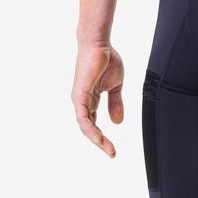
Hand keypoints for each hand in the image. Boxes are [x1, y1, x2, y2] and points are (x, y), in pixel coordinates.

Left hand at [71, 43, 124, 157]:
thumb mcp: (115, 86)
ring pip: (85, 126)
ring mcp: (79, 99)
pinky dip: (90, 128)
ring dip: (96, 139)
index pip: (94, 124)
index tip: (113, 149)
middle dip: (100, 142)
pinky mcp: (79, 95)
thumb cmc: (105, 60)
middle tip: (112, 153)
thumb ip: (116, 103)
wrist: (99, 44)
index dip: (102, 137)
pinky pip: (83, 117)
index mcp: (90, 100)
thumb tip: (117, 122)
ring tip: (108, 149)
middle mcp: (82, 102)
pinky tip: (98, 137)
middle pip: (89, 129)